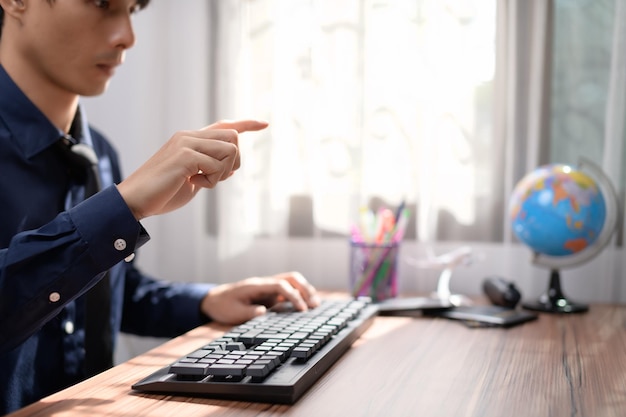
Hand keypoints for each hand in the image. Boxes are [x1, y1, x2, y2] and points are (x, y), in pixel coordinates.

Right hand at [117, 119, 267, 219]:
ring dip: (222, 173)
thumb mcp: (192, 177)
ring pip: (230, 150)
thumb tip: (231, 167)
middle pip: (233, 139)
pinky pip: (218, 165)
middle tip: (213, 179)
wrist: (135, 200)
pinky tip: (193, 183)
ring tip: (200, 181)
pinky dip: (212, 180)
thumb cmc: (163, 192)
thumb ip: (209, 167)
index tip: (264, 124)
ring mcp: (186, 143)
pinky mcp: (185, 155)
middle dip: (233, 164)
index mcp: (190, 139)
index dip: (246, 124)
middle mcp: (189, 135)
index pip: (223, 126)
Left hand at [200, 272, 320, 324]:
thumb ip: (248, 312)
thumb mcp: (233, 312)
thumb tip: (264, 312)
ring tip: (316, 305)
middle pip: (291, 278)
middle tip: (315, 305)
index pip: (281, 285)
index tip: (302, 309)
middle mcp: (265, 283)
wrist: (215, 300)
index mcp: (257, 285)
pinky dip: (299, 295)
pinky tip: (306, 306)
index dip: (294, 296)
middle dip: (305, 289)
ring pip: (292, 282)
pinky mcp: (270, 294)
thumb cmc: (223, 306)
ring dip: (305, 290)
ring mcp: (268, 287)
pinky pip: (288, 290)